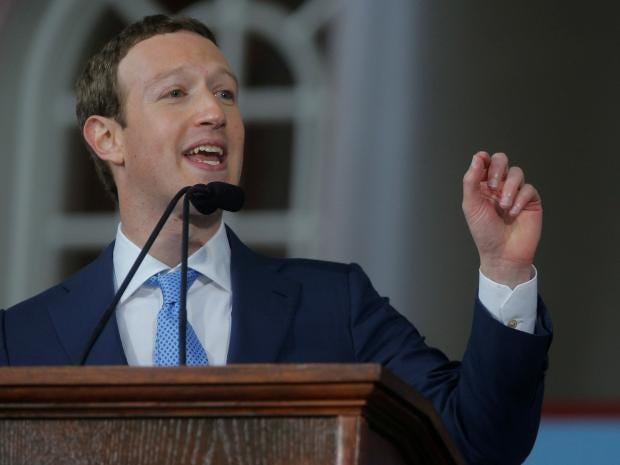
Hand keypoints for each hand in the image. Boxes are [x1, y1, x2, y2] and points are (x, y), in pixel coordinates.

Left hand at [462, 151, 542, 287]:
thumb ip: (471, 181)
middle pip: (502, 161)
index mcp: (482, 186)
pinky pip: (528, 189)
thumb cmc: (485, 232)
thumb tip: (477, 158)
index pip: (485, 163)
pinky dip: (520, 199)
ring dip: (509, 189)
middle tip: (494, 186)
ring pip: (516, 173)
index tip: (482, 161)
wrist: (502, 253)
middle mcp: (499, 187)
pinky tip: (513, 213)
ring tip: (504, 207)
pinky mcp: (530, 201)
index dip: (484, 159)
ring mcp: (515, 193)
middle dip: (498, 170)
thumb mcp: (471, 205)